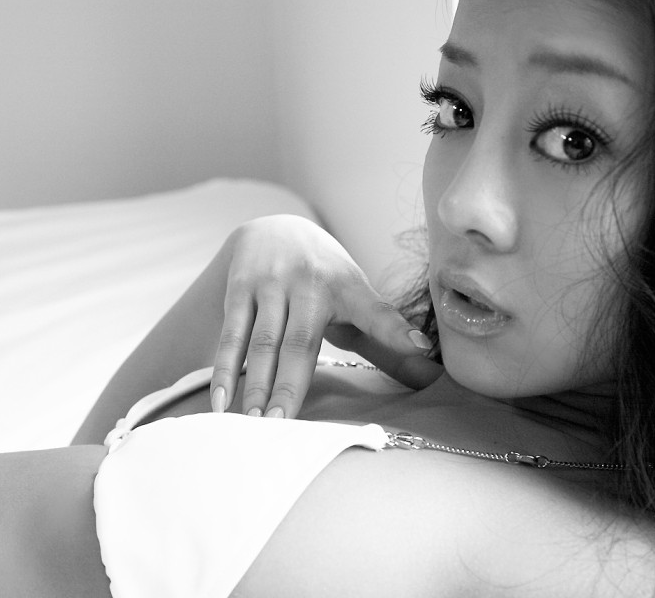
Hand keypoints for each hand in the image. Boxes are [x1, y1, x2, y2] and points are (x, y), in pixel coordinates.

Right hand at [209, 215, 441, 417]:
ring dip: (255, 384)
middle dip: (291, 385)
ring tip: (253, 422)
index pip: (376, 311)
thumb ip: (387, 340)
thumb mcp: (358, 299)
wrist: (276, 227)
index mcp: (349, 287)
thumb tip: (432, 378)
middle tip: (282, 426)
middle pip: (301, 343)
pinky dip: (224, 369)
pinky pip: (230, 334)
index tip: (421, 348)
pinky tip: (222, 402)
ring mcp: (271, 284)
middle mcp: (310, 282)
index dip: (397, 331)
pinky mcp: (239, 287)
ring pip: (262, 342)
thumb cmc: (327, 277)